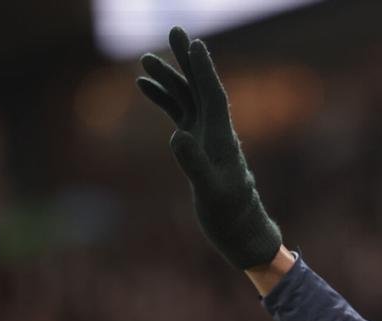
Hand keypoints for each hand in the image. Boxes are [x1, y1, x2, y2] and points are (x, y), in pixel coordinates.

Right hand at [136, 26, 281, 269]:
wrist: (238, 229)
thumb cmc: (229, 213)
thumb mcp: (210, 192)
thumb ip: (194, 164)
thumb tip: (176, 137)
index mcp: (222, 138)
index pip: (213, 96)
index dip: (204, 70)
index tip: (195, 45)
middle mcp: (216, 132)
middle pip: (201, 88)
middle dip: (187, 60)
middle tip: (175, 30)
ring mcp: (205, 137)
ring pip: (187, 98)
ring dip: (169, 78)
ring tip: (145, 59)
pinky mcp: (196, 145)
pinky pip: (178, 113)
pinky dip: (163, 99)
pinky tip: (143, 86)